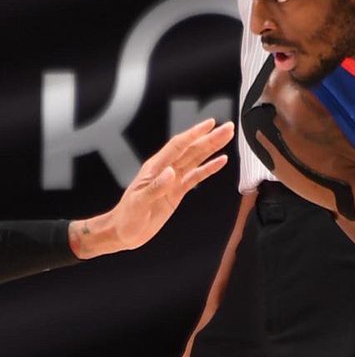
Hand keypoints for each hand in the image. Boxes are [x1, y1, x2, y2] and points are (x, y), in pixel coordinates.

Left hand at [70, 119, 234, 258]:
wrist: (124, 231)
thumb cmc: (127, 216)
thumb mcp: (139, 202)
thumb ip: (156, 187)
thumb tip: (171, 172)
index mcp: (155, 168)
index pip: (178, 146)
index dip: (195, 134)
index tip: (210, 124)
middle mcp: (166, 170)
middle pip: (192, 149)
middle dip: (210, 138)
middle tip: (228, 128)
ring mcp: (173, 180)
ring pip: (196, 160)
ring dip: (212, 148)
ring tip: (227, 138)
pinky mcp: (177, 191)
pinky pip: (196, 177)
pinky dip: (209, 168)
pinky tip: (220, 161)